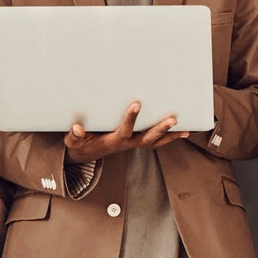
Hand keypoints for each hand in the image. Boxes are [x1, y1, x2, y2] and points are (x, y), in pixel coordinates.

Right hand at [63, 102, 187, 164]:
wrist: (86, 154)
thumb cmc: (81, 143)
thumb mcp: (74, 141)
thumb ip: (74, 135)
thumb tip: (77, 128)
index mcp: (112, 141)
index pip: (124, 131)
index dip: (130, 119)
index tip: (136, 104)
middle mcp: (126, 144)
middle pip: (146, 138)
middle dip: (159, 129)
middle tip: (172, 119)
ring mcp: (133, 144)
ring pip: (154, 141)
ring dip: (169, 135)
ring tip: (183, 127)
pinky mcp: (137, 142)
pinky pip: (156, 141)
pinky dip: (170, 137)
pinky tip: (183, 131)